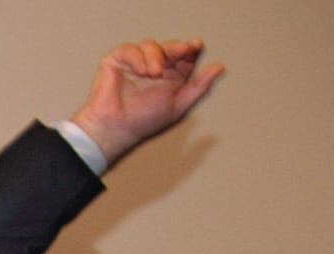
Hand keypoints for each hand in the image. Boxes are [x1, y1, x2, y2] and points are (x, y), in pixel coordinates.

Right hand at [71, 38, 224, 167]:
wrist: (115, 128)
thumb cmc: (142, 122)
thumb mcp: (179, 104)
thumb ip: (199, 87)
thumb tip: (219, 68)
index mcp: (169, 78)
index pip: (183, 57)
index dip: (191, 50)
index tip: (196, 46)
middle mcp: (153, 69)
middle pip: (169, 48)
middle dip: (176, 49)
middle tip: (182, 51)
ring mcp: (134, 65)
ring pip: (150, 45)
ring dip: (156, 56)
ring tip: (154, 73)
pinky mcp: (116, 62)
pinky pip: (129, 49)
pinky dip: (137, 57)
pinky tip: (141, 71)